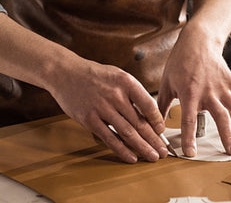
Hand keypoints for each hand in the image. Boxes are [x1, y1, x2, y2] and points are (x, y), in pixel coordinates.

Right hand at [50, 58, 167, 163]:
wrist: (66, 73)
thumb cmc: (95, 75)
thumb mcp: (118, 76)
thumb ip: (132, 93)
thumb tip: (148, 114)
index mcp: (126, 82)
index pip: (148, 104)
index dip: (157, 120)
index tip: (162, 131)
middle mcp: (116, 95)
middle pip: (139, 122)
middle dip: (154, 139)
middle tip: (163, 151)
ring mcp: (102, 108)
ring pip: (127, 133)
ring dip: (142, 147)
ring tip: (152, 157)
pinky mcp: (90, 119)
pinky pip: (110, 138)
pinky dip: (122, 150)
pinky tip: (132, 157)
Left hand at [157, 21, 230, 156]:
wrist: (199, 41)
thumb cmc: (180, 61)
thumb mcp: (166, 82)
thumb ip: (162, 105)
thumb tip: (156, 124)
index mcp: (189, 92)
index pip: (188, 120)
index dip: (188, 138)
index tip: (191, 153)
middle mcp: (208, 91)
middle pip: (220, 118)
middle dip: (226, 138)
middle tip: (230, 154)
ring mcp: (222, 87)